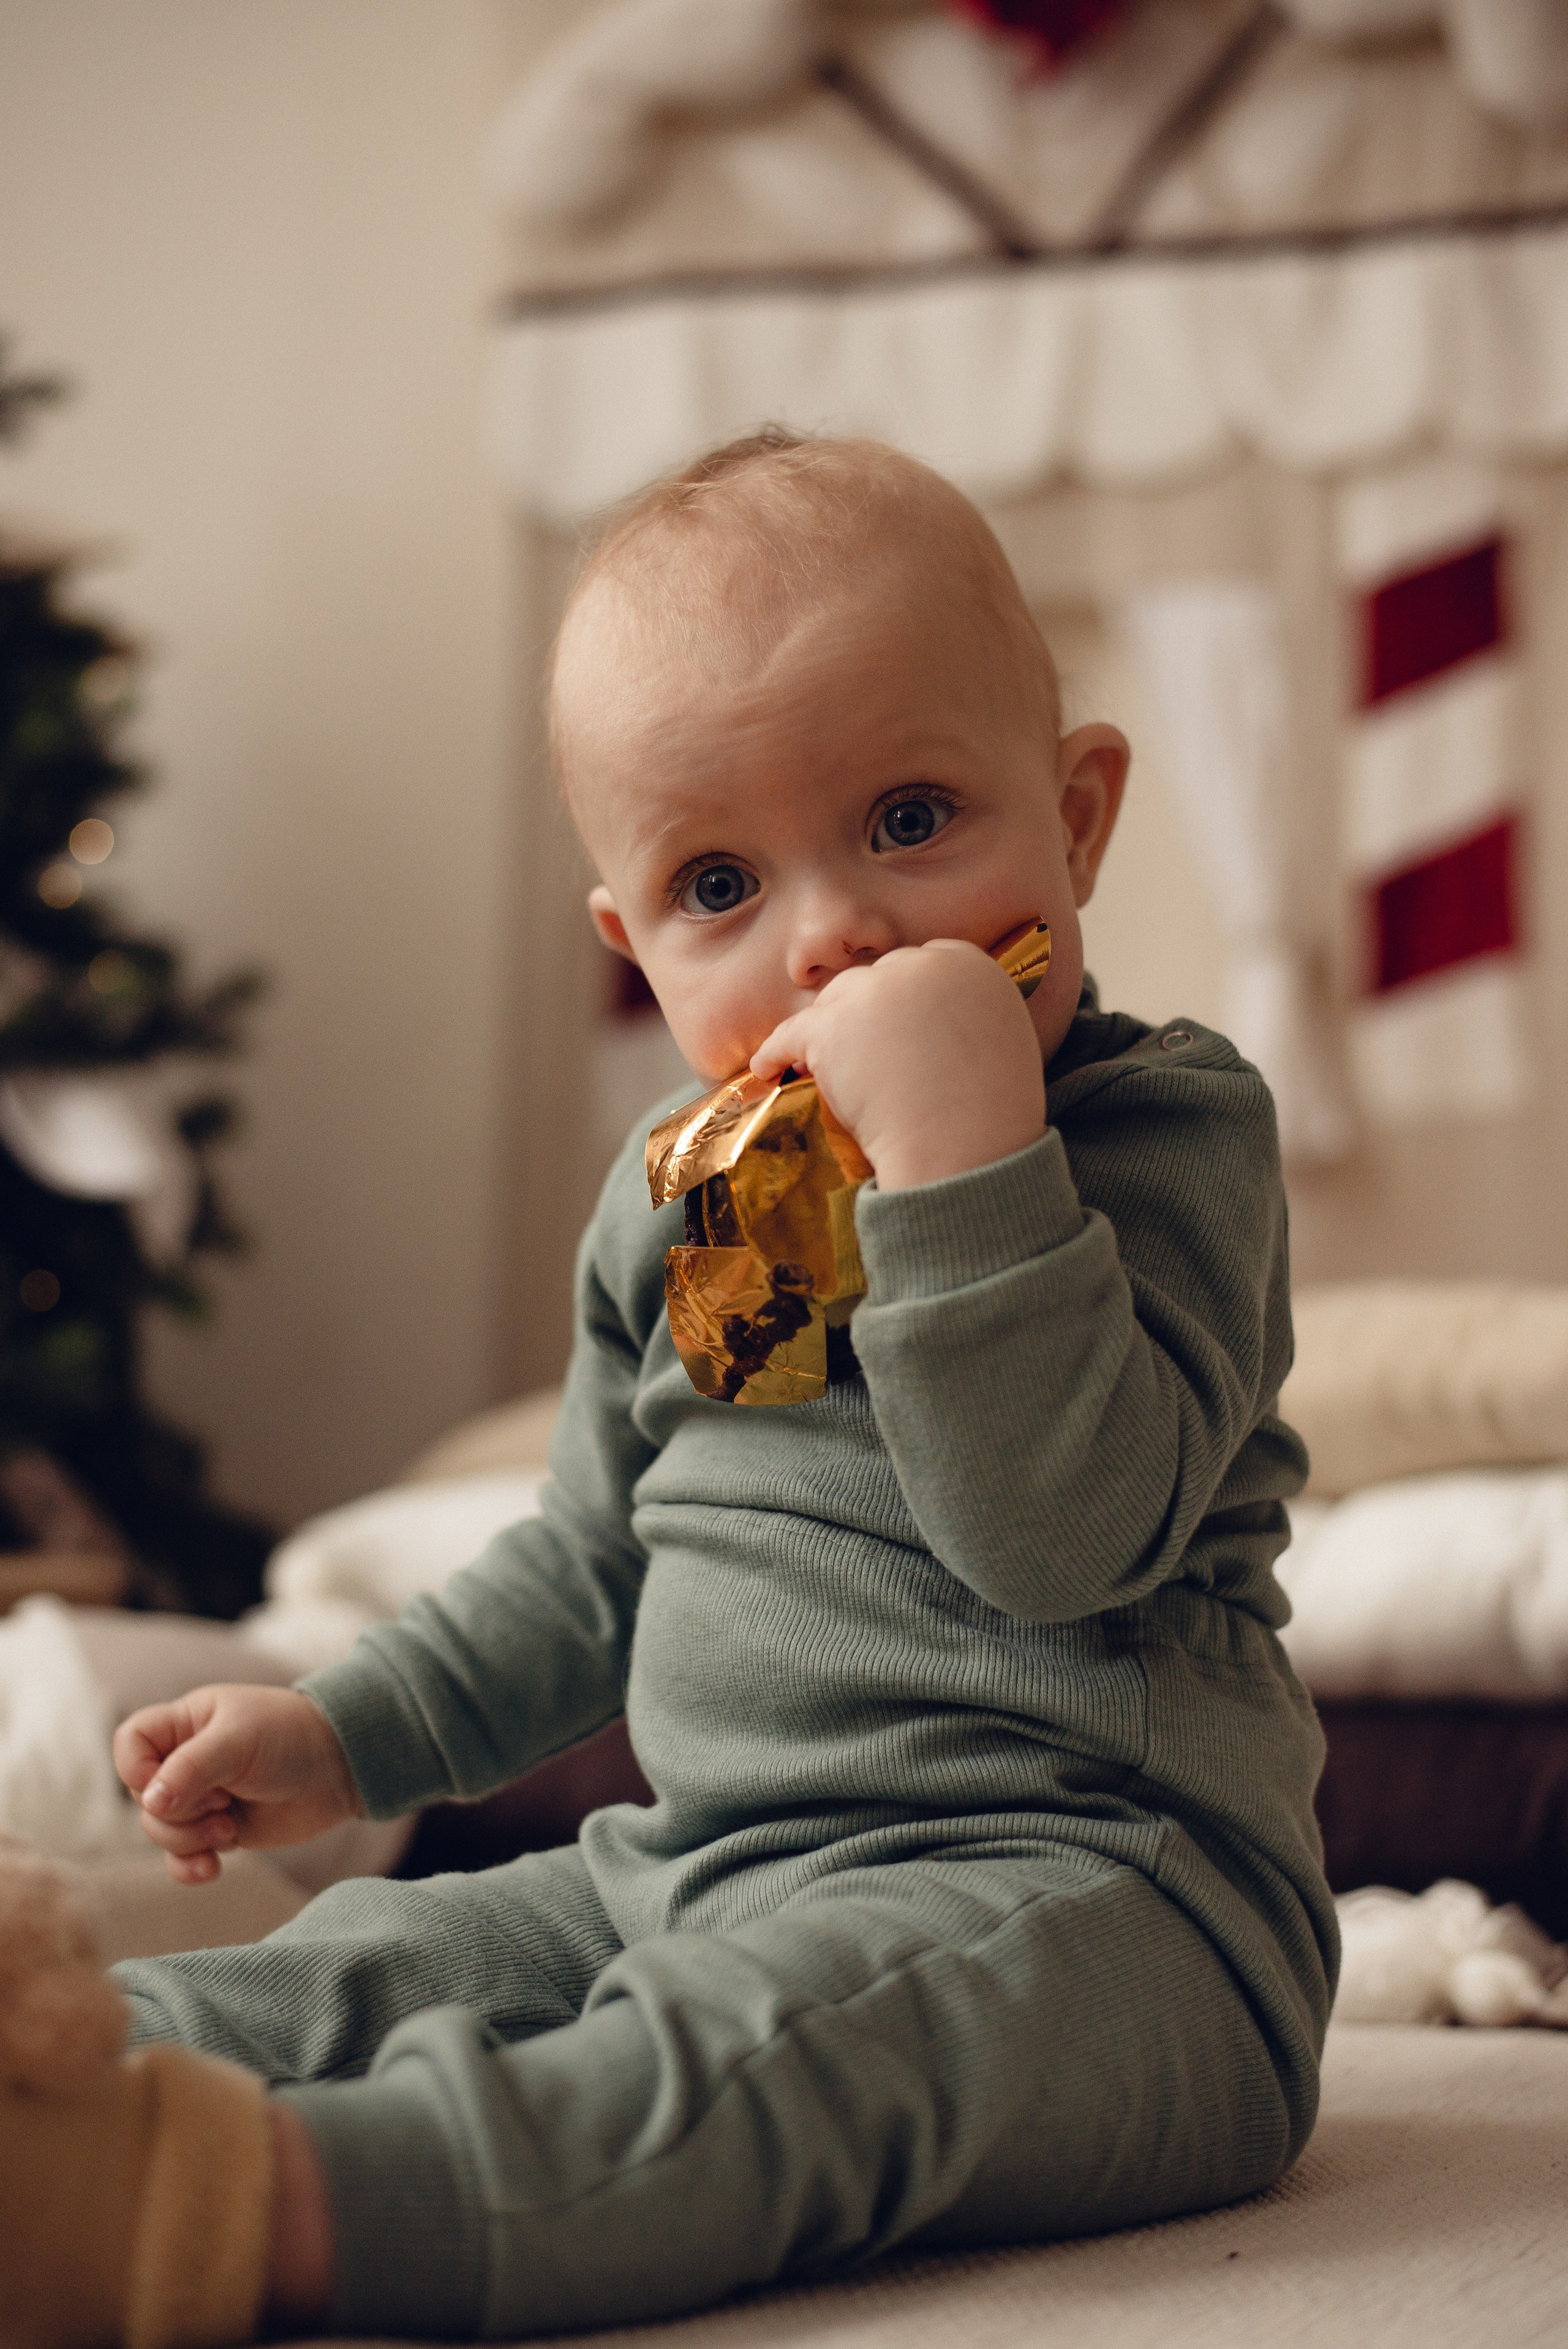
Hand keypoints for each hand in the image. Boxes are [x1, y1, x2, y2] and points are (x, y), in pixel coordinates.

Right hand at [113, 1684, 361, 1885]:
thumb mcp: (239, 1740)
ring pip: (161, 1831)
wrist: (341, 1768)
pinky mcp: (219, 1830)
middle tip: (221, 1804)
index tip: (164, 1785)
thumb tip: (149, 1803)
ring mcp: (202, 1798)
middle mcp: (187, 1761)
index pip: (131, 1743)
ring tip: (228, 1828)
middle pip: (142, 1798)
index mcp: (186, 1724)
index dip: (136, 1770)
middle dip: (176, 1813)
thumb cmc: (291, 1737)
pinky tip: (214, 1869)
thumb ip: (192, 1768)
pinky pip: (183, 1858)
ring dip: (189, 1840)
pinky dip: (190, 1868)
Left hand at [751, 939, 1045, 1189]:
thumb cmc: (993, 1115)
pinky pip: (792, 1032)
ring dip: (827, 1030)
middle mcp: (920, 965)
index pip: (923, 964)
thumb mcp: (1005, 1044)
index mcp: (969, 965)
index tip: (896, 1026)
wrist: (965, 1147)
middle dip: (865, 1011)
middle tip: (856, 1052)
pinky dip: (776, 1051)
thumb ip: (972, 1017)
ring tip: (813, 1063)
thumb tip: (939, 1028)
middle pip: (877, 978)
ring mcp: (873, 992)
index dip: (905, 998)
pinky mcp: (832, 1025)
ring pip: (836, 1000)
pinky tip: (767, 1069)